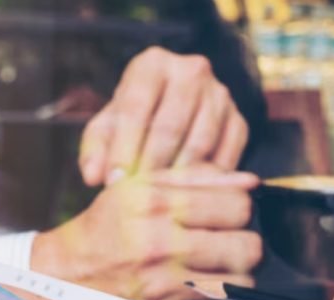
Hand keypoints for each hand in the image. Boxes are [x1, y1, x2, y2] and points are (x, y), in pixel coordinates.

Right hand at [31, 166, 262, 299]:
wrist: (70, 275)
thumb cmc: (107, 227)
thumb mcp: (140, 187)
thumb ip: (196, 177)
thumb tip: (249, 182)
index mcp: (157, 206)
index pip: (238, 206)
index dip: (241, 207)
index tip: (229, 211)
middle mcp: (163, 246)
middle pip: (248, 247)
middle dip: (245, 241)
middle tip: (229, 238)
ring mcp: (167, 286)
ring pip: (241, 282)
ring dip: (236, 272)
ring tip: (217, 262)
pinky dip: (217, 296)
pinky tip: (198, 282)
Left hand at [79, 47, 248, 185]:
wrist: (171, 112)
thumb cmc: (132, 121)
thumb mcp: (106, 129)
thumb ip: (95, 150)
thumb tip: (93, 176)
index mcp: (152, 64)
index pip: (135, 107)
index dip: (123, 148)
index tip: (114, 182)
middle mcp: (191, 70)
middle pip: (170, 126)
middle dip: (150, 166)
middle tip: (136, 199)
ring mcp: (220, 95)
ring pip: (199, 143)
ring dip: (177, 178)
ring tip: (158, 202)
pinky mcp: (240, 120)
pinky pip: (225, 156)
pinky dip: (207, 181)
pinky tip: (188, 198)